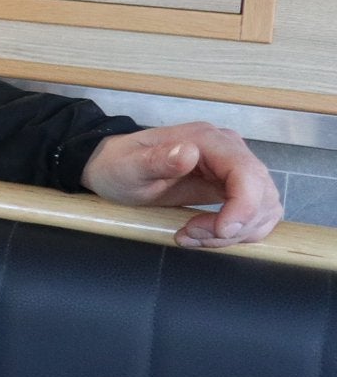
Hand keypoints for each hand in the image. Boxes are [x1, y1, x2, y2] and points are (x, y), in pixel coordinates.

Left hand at [83, 121, 282, 247]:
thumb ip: (157, 161)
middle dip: (234, 225)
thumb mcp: (129, 167)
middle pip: (262, 195)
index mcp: (207, 140)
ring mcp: (235, 170)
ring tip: (192, 235)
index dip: (245, 206)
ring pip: (263, 209)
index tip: (220, 231)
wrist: (114, 170)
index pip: (248, 173)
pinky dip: (237, 233)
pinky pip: (255, 216)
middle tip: (191, 235)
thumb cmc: (118, 166)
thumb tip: (189, 152)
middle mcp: (229, 151)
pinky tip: (203, 236)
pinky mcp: (234, 188)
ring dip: (234, 233)